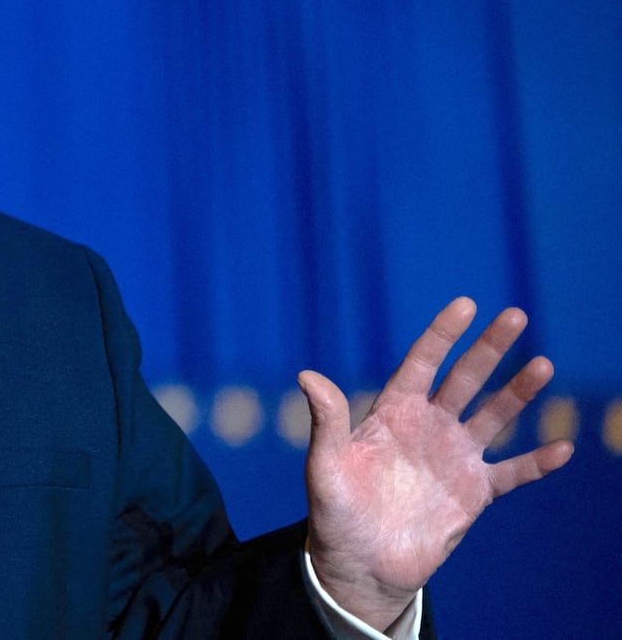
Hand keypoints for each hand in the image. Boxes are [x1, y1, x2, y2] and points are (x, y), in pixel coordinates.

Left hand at [298, 298, 571, 630]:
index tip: (466, 305)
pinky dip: (536, 462)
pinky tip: (561, 448)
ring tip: (542, 366)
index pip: (421, 364)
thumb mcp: (325, 466)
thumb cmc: (335, 512)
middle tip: (515, 315)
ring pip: (494, 416)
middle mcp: (428, 427)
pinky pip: (512, 473)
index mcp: (392, 413)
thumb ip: (326, 422)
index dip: (442, 335)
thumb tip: (307, 375)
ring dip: (518, 393)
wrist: (360, 563)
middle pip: (465, 379)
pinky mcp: (474, 493)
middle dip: (489, 349)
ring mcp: (454, 457)